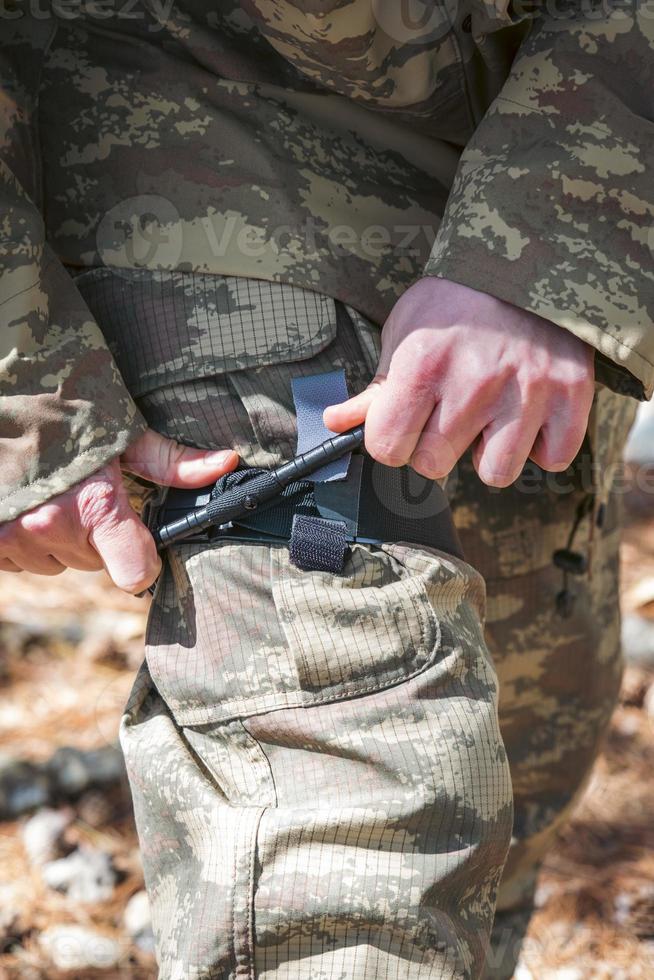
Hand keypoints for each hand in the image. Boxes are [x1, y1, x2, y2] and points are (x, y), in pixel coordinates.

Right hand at [0, 429, 237, 592]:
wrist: (0, 390)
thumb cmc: (65, 406)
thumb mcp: (122, 431)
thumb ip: (172, 460)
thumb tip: (228, 463)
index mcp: (94, 505)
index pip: (134, 574)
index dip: (142, 561)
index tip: (140, 546)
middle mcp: (50, 528)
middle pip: (94, 564)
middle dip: (94, 537)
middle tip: (84, 494)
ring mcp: (11, 537)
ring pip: (55, 562)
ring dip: (57, 539)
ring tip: (51, 492)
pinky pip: (17, 561)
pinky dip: (22, 539)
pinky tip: (24, 502)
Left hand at [325, 278, 594, 485]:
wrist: (529, 260)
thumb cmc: (456, 302)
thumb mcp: (406, 331)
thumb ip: (376, 387)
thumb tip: (335, 425)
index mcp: (423, 366)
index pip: (387, 449)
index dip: (392, 441)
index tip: (405, 424)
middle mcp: (473, 383)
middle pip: (434, 466)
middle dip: (436, 448)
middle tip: (451, 414)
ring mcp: (526, 393)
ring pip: (495, 473)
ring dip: (491, 453)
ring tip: (493, 417)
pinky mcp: (570, 397)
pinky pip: (552, 460)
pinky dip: (542, 445)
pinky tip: (531, 414)